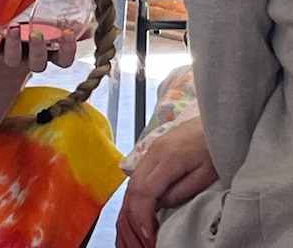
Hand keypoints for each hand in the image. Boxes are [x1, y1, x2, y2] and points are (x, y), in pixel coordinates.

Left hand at [0, 27, 76, 88]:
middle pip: (38, 63)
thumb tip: (91, 25)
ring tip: (13, 28)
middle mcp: (28, 61)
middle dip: (39, 49)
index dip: (66, 50)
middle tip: (37, 34)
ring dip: (14, 44)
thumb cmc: (26, 45)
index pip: (62, 60)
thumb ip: (67, 30)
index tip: (67, 33)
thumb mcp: (47, 35)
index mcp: (46, 56)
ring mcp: (8, 59)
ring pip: (13, 58)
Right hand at [115, 116, 217, 247]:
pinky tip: (145, 203)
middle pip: (134, 185)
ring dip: (135, 202)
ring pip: (133, 178)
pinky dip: (138, 190)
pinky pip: (140, 171)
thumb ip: (182, 191)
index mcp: (167, 158)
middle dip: (136, 213)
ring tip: (144, 222)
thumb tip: (162, 204)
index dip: (143, 215)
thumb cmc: (217, 148)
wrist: (220, 120)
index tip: (149, 234)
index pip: (145, 191)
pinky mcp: (155, 147)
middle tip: (145, 233)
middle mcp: (154, 150)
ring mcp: (152, 147)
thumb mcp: (207, 175)